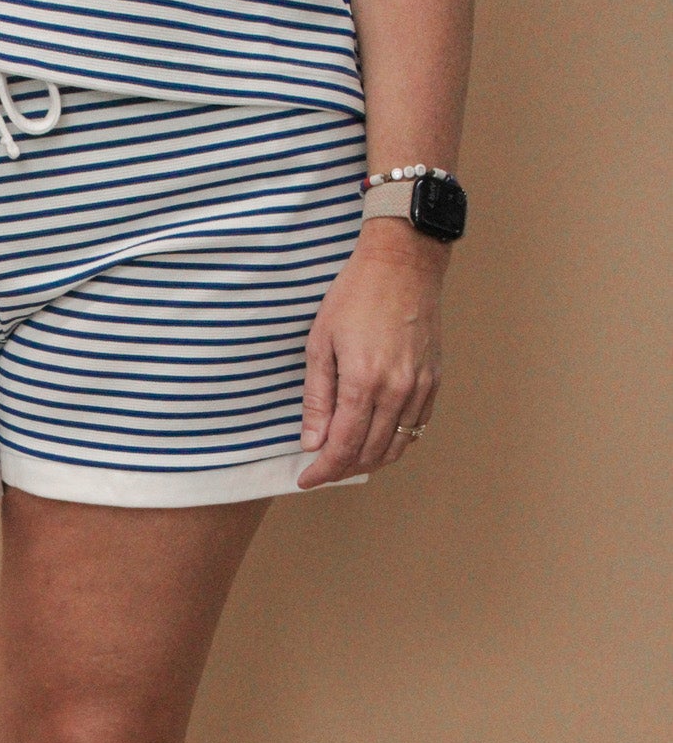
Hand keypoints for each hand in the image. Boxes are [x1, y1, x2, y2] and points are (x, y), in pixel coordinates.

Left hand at [296, 218, 446, 488]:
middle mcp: (396, 390)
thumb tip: (313, 441)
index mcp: (364, 382)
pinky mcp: (434, 380)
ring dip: (371, 461)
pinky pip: (417, 427)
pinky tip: (378, 439)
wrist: (402, 264)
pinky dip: (396, 442)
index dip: (324, 470)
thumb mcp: (320, 344)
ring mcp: (419, 387)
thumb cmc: (355, 296)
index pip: (343, 446)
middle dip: (343, 469)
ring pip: (397, 446)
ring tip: (348, 460)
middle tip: (323, 470)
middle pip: (370, 452)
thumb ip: (318, 398)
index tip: (308, 479)